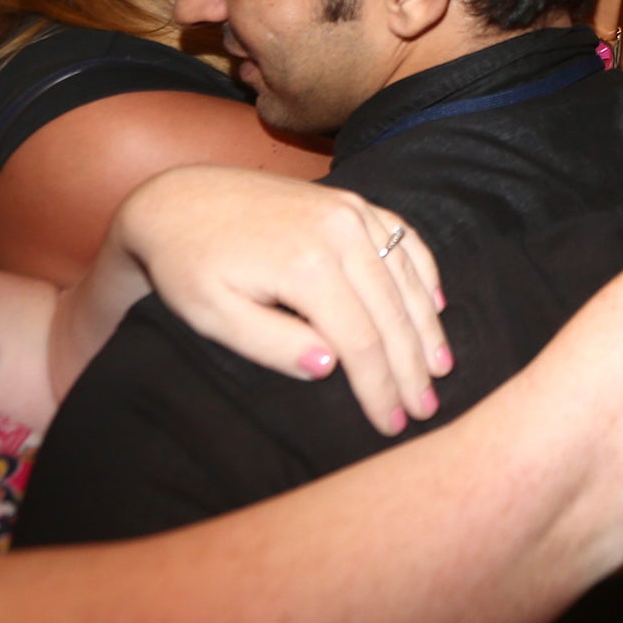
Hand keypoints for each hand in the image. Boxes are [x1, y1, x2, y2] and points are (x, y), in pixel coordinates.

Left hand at [114, 166, 449, 436]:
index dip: (380, 387)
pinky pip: (405, 240)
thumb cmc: (190, 265)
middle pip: (392, 313)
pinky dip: (425, 275)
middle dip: (412, 367)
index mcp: (305, 265)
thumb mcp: (213, 315)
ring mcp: (352, 212)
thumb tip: (330, 369)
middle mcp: (340, 232)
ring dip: (427, 328)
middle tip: (427, 409)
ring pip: (406, 278)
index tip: (392, 424)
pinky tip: (436, 306)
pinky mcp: (353, 202)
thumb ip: (272, 344)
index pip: (361, 341)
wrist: (181, 198)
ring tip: (441, 368)